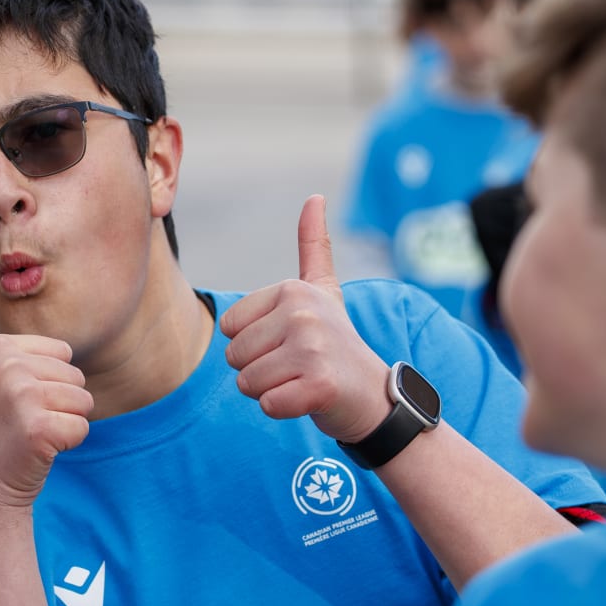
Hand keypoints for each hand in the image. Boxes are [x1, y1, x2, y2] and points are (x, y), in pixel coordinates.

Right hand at [0, 310, 93, 510]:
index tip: (13, 403)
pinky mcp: (39, 428)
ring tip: (28, 436)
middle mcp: (7, 365)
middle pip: (75, 377)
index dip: (46, 383)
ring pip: (82, 402)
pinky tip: (37, 452)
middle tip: (20, 424)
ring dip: (63, 425)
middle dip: (56, 405)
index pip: (62, 354)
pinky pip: (81, 428)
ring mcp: (22, 396)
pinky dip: (67, 445)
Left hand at [221, 195, 393, 442]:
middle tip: (298, 366)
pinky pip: (268, 405)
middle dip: (260, 370)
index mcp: (292, 290)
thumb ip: (314, 246)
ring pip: (247, 383)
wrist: (375, 396)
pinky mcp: (319, 386)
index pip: (230, 327)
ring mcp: (312, 349)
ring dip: (271, 391)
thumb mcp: (325, 290)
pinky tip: (310, 398)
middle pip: (235, 357)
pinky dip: (284, 409)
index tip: (290, 343)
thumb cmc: (337, 344)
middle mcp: (302, 313)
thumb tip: (315, 196)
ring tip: (302, 380)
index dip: (253, 344)